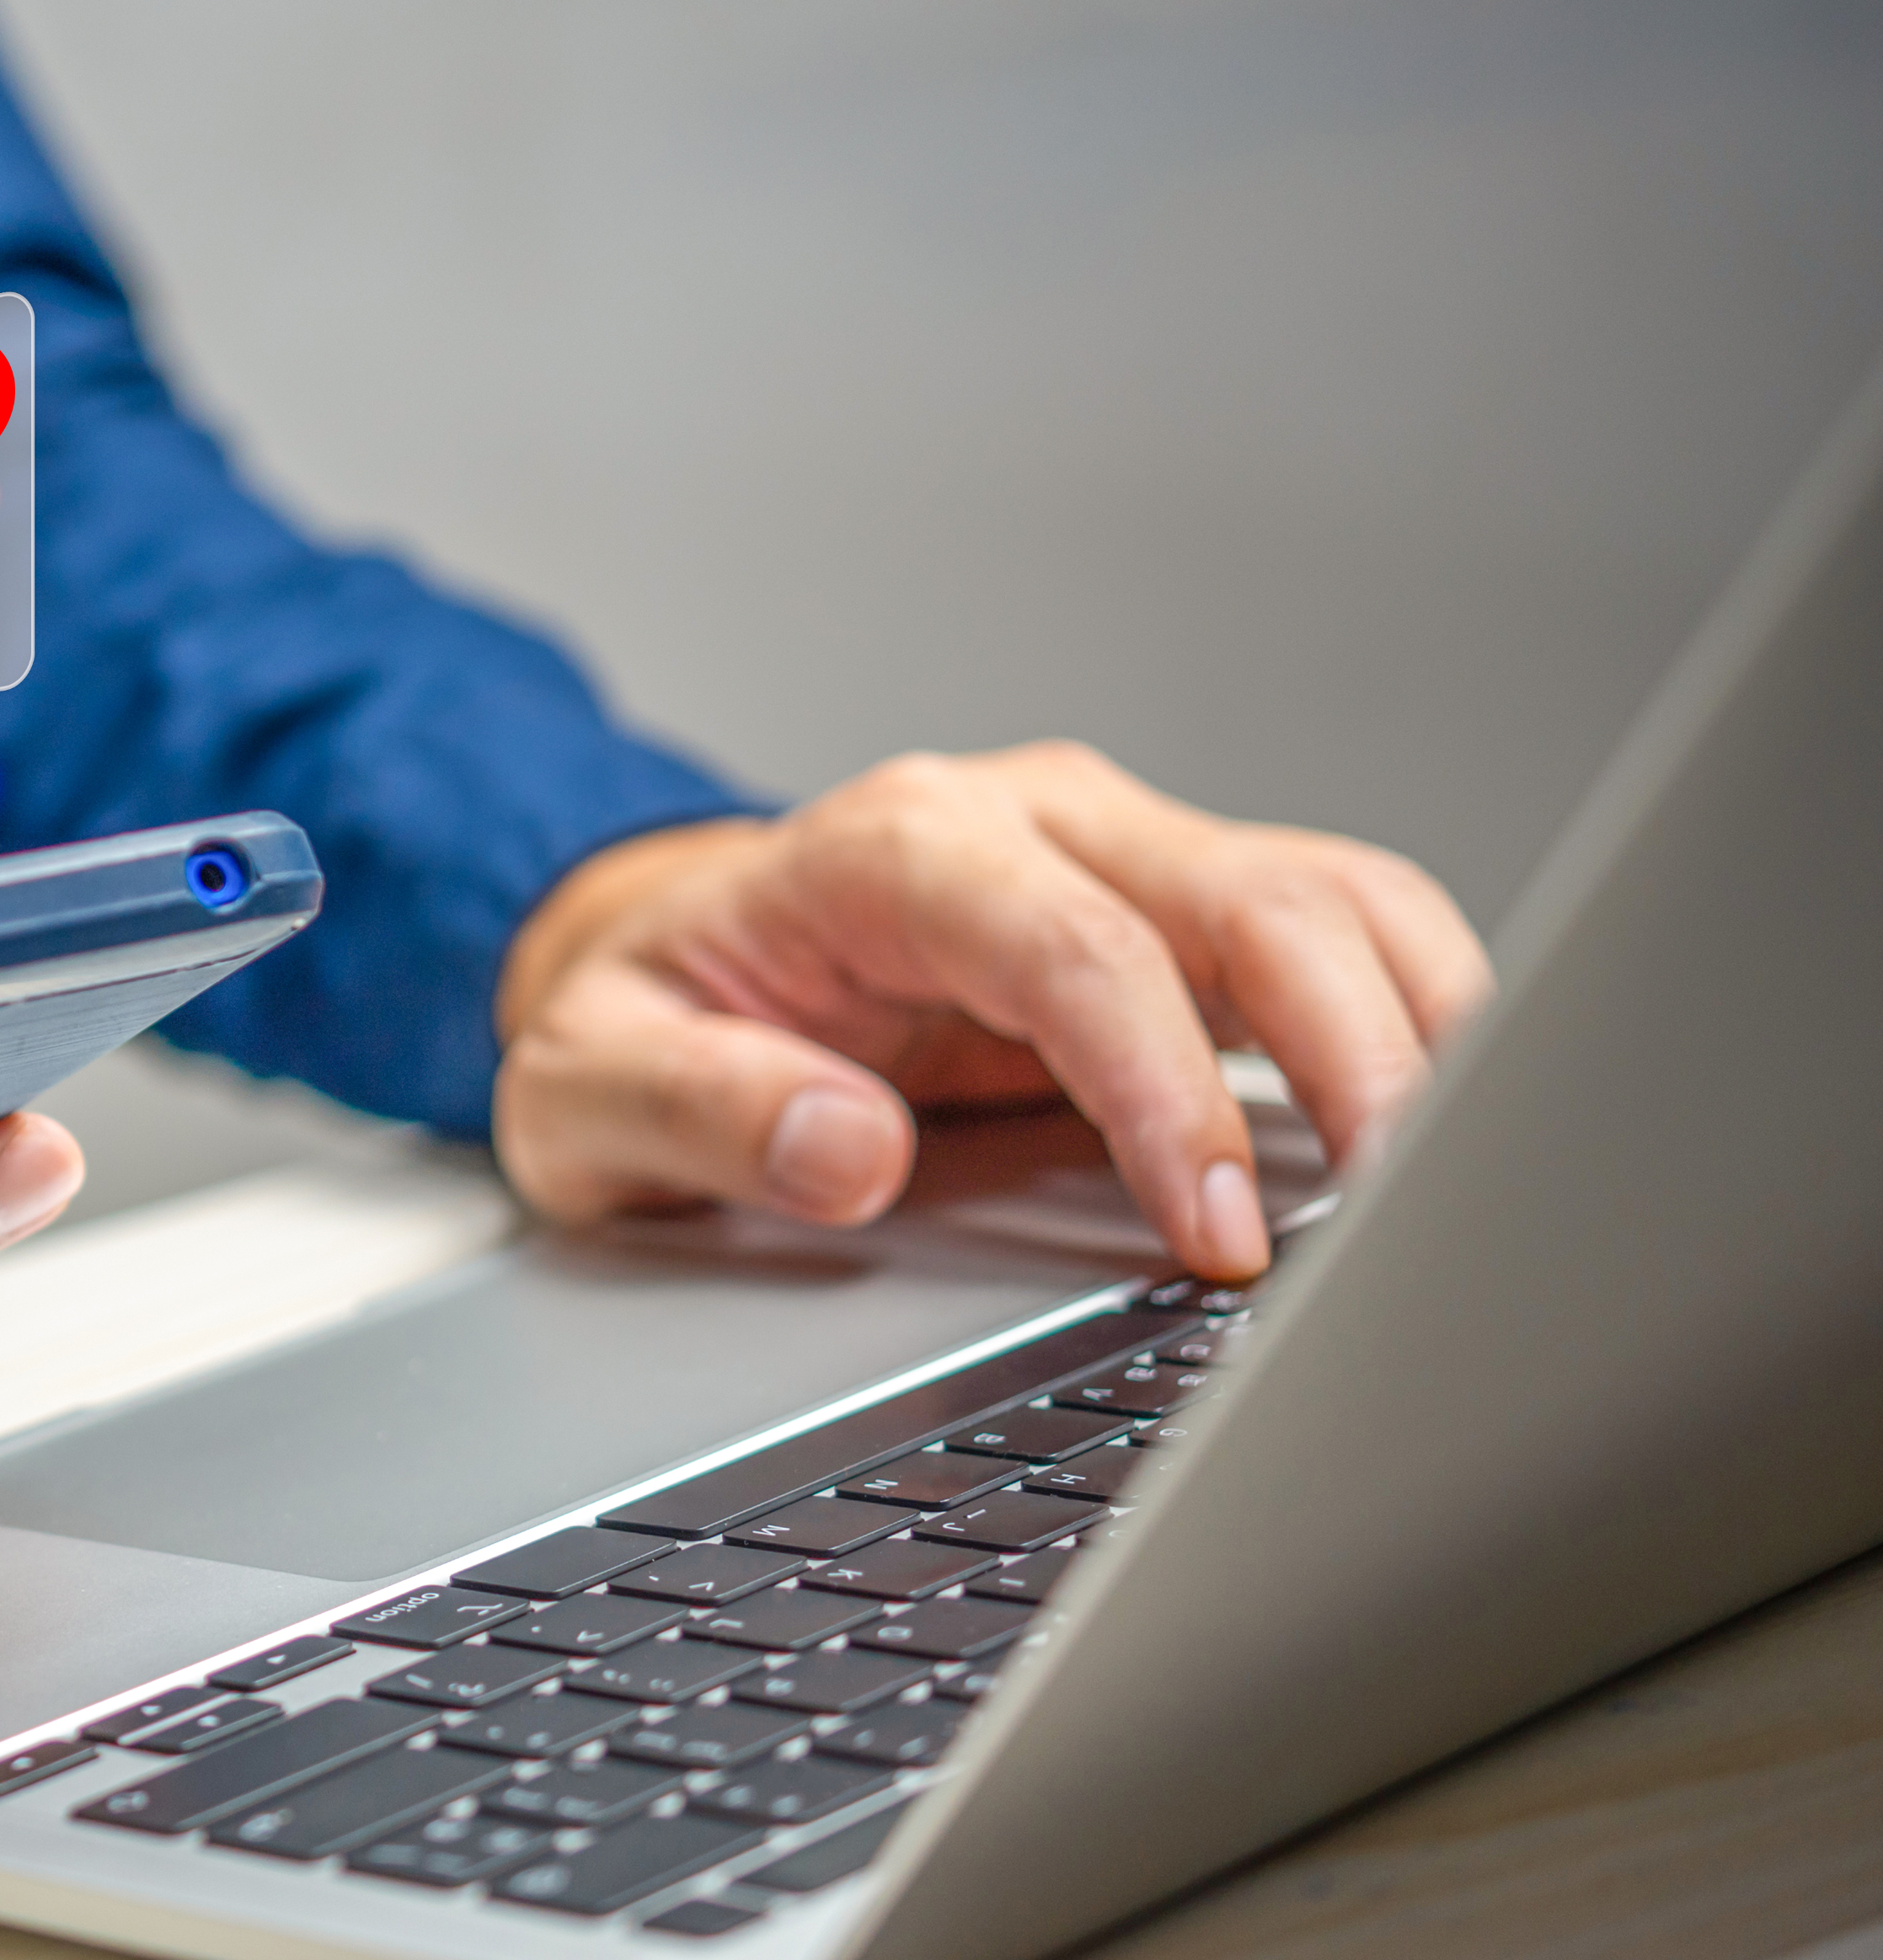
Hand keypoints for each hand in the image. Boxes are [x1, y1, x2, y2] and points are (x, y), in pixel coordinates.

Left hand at [493, 743, 1489, 1278]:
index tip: (1220, 1234)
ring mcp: (1117, 857)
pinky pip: (1336, 943)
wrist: (660, 960)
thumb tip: (843, 1150)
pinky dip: (1414, 1028)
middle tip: (1409, 1223)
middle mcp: (1028, 824)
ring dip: (1425, 1033)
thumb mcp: (590, 1088)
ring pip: (1333, 903)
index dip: (1168, 1091)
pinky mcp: (1175, 918)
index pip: (1077, 950)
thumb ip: (697, 1112)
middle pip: (1255, 899)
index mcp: (890, 849)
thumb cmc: (640, 1019)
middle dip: (1359, 1053)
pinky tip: (1441, 1141)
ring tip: (1468, 1190)